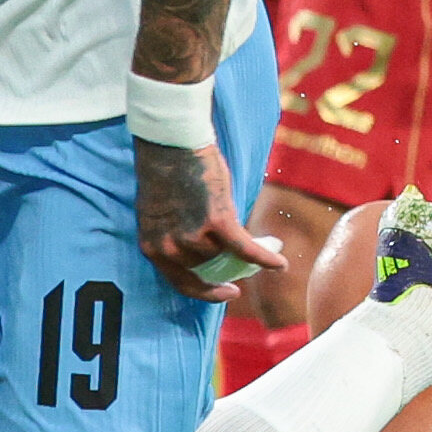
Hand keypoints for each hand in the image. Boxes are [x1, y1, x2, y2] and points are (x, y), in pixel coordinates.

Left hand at [135, 132, 283, 304]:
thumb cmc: (165, 167)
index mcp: (151, 245)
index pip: (181, 283)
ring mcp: (192, 235)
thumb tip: (208, 250)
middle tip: (246, 263)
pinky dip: (265, 258)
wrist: (169, 140)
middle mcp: (169, 247)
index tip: (227, 291)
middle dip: (226, 262)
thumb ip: (177, 233)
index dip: (206, 291)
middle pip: (207, 266)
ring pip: (224, 252)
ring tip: (253, 233)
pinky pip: (246, 249)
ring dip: (235, 242)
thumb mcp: (162, 211)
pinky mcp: (216, 221)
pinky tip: (280, 264)